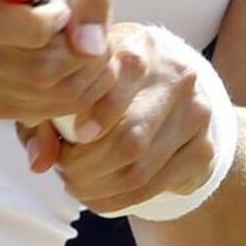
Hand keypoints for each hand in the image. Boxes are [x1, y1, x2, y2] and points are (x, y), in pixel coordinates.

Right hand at [0, 0, 115, 152]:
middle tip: (98, 37)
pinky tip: (80, 70)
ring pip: (44, 97)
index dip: (44, 25)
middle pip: (35, 69)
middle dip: (84, 57)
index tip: (65, 12)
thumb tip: (91, 46)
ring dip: (86, 78)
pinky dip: (74, 97)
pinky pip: (42, 114)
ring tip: (94, 51)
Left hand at [21, 24, 216, 214]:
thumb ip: (50, 113)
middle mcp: (177, 73)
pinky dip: (119, 200)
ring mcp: (196, 111)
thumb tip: (40, 160)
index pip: (124, 76)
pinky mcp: (204, 148)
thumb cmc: (112, 80)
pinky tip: (100, 193)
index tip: (74, 136)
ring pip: (140, 168)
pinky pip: (155, 187)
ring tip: (76, 184)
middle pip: (130, 136)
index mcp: (143, 44)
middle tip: (65, 171)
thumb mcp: (81, 79)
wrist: (172, 86)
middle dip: (86, 165)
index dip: (95, 113)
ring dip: (98, 187)